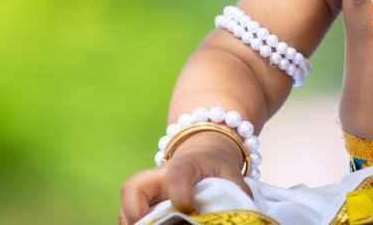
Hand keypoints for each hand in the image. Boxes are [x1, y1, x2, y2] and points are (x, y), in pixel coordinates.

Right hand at [118, 131, 251, 224]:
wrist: (202, 154)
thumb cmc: (216, 167)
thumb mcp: (231, 175)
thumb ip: (237, 195)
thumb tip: (245, 215)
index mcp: (186, 165)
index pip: (178, 175)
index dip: (178, 190)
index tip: (187, 206)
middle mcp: (159, 176)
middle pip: (135, 188)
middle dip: (136, 212)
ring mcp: (147, 191)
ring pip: (127, 204)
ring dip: (132, 221)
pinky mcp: (142, 204)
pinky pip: (128, 217)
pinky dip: (134, 224)